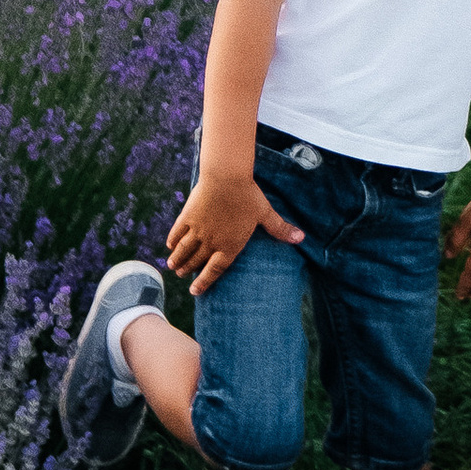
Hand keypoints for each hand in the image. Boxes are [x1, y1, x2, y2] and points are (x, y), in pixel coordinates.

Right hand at [166, 167, 302, 296]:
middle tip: (182, 275)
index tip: (195, 291)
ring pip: (184, 250)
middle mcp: (211, 242)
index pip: (215, 270)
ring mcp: (198, 230)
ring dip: (178, 259)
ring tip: (173, 267)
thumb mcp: (265, 214)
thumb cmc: (248, 196)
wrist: (226, 177)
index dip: (204, 282)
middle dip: (189, 270)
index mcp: (230, 246)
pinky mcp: (187, 217)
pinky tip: (169, 245)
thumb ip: (280, 229)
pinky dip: (172, 240)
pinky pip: (177, 232)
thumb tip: (301, 238)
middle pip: (197, 261)